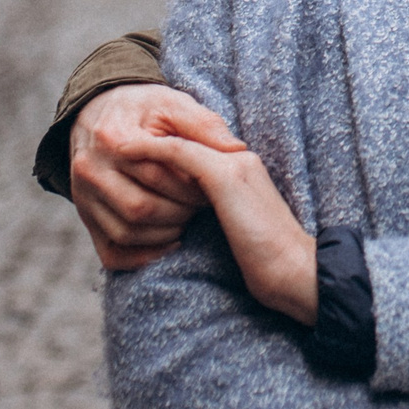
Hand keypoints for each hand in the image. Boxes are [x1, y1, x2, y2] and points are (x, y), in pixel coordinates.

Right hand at [68, 83, 245, 270]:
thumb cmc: (144, 108)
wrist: (98, 113)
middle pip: (140, 208)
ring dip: (165, 233)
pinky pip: (112, 252)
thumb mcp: (173, 104)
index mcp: (112, 139)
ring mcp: (84, 198)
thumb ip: (204, 125)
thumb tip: (237, 151)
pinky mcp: (86, 218)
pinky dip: (142, 256)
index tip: (210, 186)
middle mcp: (90, 170)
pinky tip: (169, 242)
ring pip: (127, 232)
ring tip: (187, 217)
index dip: (190, 186)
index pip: (156, 175)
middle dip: (179, 211)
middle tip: (202, 205)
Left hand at [127, 135, 318, 324]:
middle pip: (189, 137)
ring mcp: (234, 165)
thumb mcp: (239, 232)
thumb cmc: (268, 262)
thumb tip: (186, 219)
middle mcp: (239, 160)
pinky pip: (179, 154)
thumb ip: (220, 216)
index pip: (198, 148)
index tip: (132, 151)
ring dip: (144, 139)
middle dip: (151, 136)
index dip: (163, 148)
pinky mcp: (225, 177)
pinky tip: (126, 150)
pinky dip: (150, 149)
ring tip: (113, 140)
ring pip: (181, 140)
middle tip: (115, 137)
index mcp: (243, 170)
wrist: (295, 272)